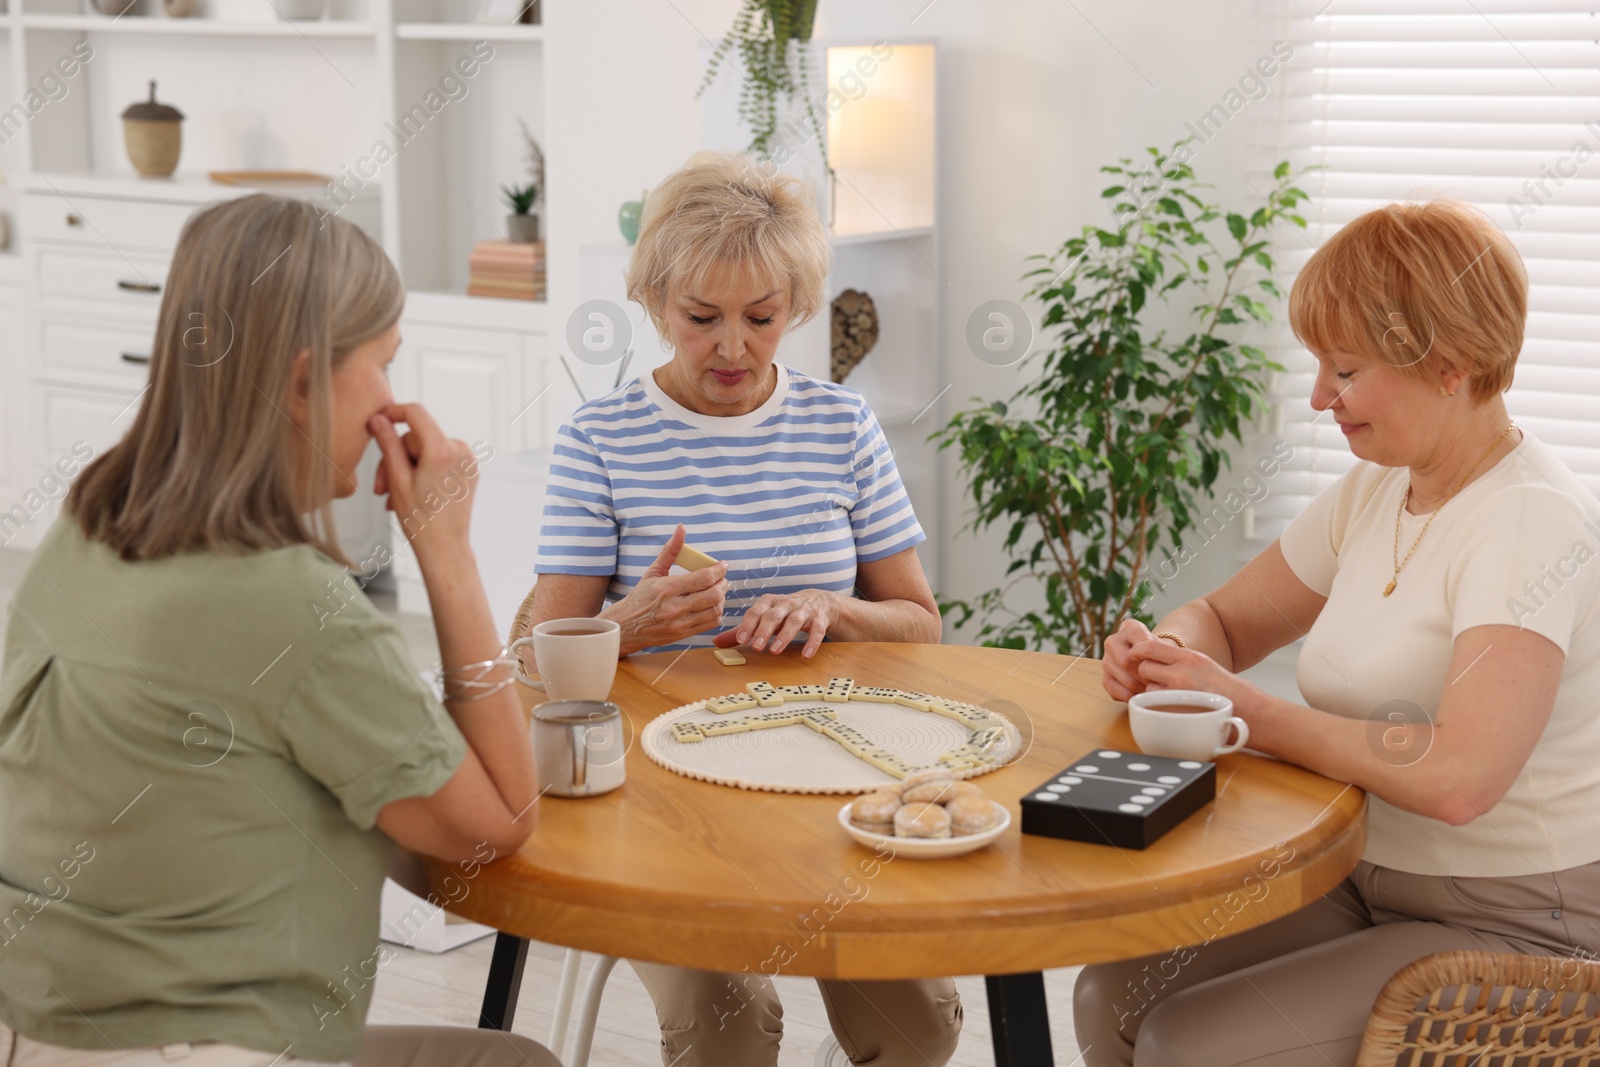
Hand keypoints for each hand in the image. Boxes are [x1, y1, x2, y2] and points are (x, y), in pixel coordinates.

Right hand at [370, 403, 479, 558]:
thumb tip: (378, 419)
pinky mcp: (470, 470)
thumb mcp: (396, 479)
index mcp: (443, 450)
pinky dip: (423, 471)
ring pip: (426, 449)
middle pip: (417, 438)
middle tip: (381, 486)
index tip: (378, 419)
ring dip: (407, 469)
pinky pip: (440, 459)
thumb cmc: (421, 521)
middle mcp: (461, 450)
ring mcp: (468, 460)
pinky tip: (412, 493)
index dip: (393, 412)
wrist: (445, 548)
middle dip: (395, 458)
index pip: (415, 413)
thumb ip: (387, 444)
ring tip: (394, 496)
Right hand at [604, 525, 727, 653]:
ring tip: (718, 591)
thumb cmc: (640, 597)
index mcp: (666, 588)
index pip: (703, 578)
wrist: (626, 626)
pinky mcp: (683, 634)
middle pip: (713, 595)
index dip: (718, 570)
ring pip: (714, 611)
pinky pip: (710, 624)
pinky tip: (712, 605)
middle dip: (723, 584)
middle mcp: (674, 607)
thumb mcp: (653, 572)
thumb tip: (681, 528)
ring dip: (722, 599)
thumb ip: (670, 550)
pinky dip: (717, 613)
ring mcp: (679, 623)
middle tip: (723, 578)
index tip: (722, 565)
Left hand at [715, 589, 841, 657]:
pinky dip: (812, 642)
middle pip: (773, 616)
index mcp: (769, 602)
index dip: (748, 625)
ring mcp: (804, 610)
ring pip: (794, 621)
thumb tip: (716, 642)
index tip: (741, 639)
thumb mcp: (765, 617)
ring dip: (784, 636)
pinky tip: (806, 655)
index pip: (756, 611)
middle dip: (764, 631)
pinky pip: (816, 630)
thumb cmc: (785, 612)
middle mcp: (786, 604)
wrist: (820, 601)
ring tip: (775, 650)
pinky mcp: (819, 619)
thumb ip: (744, 630)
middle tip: (755, 647)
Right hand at [1101, 618, 1155, 701]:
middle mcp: (1113, 641)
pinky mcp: (1105, 677)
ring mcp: (1106, 660)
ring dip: (1140, 688)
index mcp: (1129, 628)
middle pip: (1126, 661)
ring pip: (1123, 678)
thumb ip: (1162, 652)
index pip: (1138, 639)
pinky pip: (1115, 690)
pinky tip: (1140, 696)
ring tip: (1154, 690)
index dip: (1149, 654)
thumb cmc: (1159, 653)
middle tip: (1159, 683)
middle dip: (1145, 675)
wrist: (1151, 661)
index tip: (1159, 664)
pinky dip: (1130, 696)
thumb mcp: (1164, 647)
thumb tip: (1156, 667)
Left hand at [1127, 636, 1262, 714]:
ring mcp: (1179, 692)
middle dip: (1145, 675)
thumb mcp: (1205, 666)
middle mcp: (1182, 671)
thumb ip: (1182, 663)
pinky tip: (1173, 709)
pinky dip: (1159, 707)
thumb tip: (1156, 661)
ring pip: (1148, 688)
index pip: (1151, 646)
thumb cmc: (1230, 691)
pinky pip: (1157, 706)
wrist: (1252, 711)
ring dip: (1153, 693)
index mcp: (1190, 657)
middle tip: (1155, 680)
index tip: (1134, 655)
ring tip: (1171, 698)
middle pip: (1144, 667)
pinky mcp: (1179, 710)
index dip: (1138, 651)